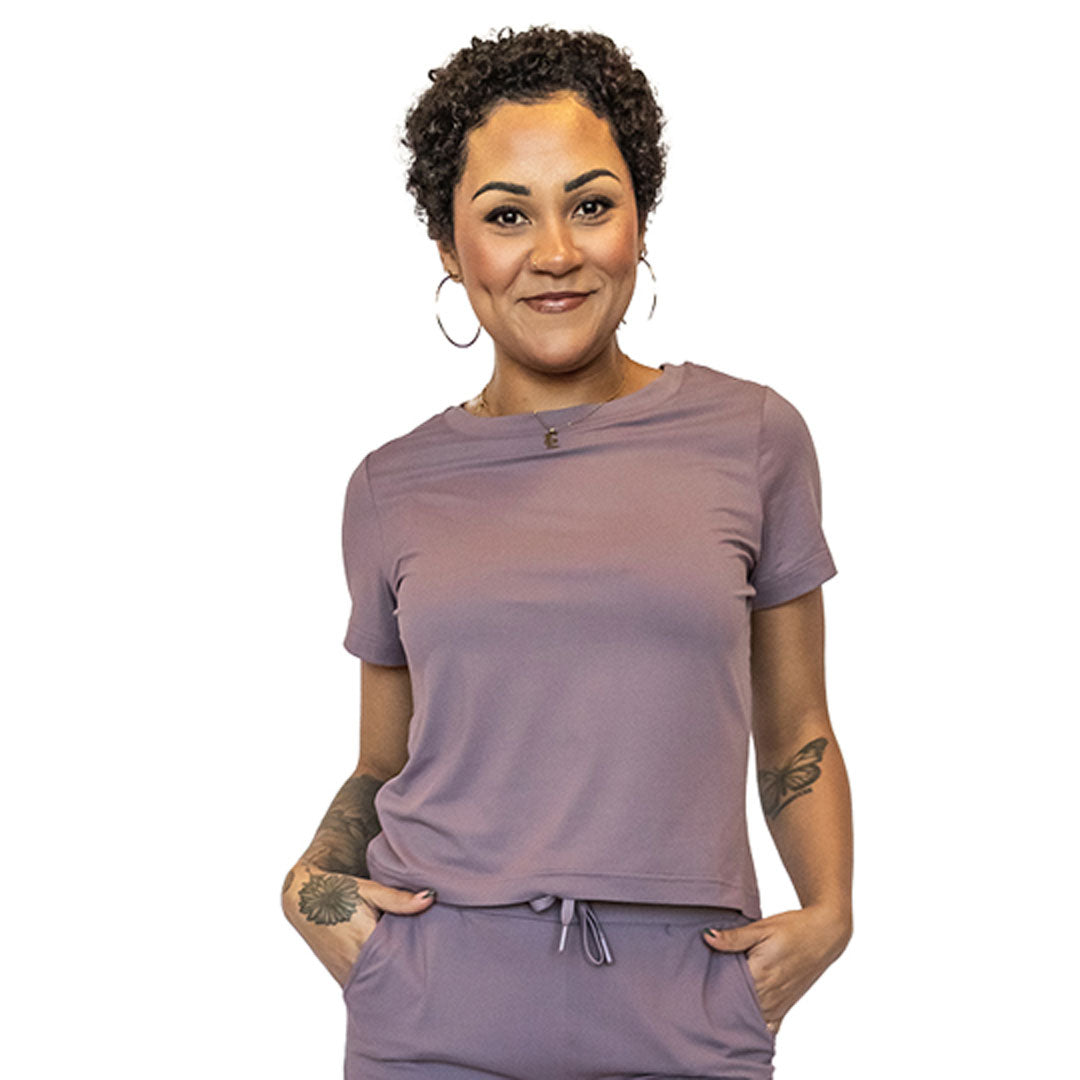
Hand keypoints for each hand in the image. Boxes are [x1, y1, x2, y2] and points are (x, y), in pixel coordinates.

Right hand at [282, 864, 436, 985]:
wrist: (305, 899)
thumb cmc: (339, 891)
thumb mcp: (370, 890)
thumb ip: (400, 899)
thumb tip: (430, 897)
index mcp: (363, 944)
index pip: (398, 966)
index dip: (416, 969)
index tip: (433, 973)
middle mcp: (353, 965)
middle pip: (389, 980)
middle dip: (407, 981)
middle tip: (430, 984)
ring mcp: (345, 975)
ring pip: (376, 986)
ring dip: (392, 982)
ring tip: (415, 983)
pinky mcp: (341, 977)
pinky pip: (364, 986)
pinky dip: (378, 983)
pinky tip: (392, 979)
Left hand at [703, 905, 851, 1036]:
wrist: (825, 934)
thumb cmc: (794, 928)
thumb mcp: (762, 927)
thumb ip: (734, 937)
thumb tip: (707, 937)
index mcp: (761, 974)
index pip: (727, 990)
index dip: (711, 986)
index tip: (699, 981)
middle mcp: (770, 994)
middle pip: (736, 1006)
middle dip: (721, 1000)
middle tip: (705, 991)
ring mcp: (779, 1003)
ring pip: (750, 1018)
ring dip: (736, 1012)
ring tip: (721, 1001)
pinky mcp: (785, 1006)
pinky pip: (768, 1026)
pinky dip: (756, 1024)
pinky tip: (744, 1017)